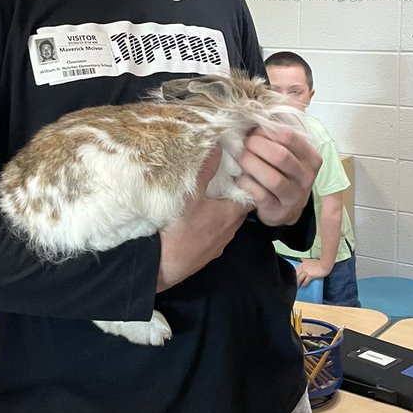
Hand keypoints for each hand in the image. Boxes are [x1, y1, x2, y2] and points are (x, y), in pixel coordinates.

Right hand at [157, 149, 246, 291]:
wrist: (162, 266)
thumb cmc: (179, 230)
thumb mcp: (191, 194)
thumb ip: (206, 170)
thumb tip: (218, 146)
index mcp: (231, 214)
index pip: (250, 196)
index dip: (246, 183)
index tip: (238, 171)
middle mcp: (229, 231)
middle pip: (237, 209)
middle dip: (231, 195)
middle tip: (221, 180)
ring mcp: (218, 245)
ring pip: (224, 223)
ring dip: (218, 211)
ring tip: (206, 197)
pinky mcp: (205, 255)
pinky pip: (212, 235)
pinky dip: (208, 225)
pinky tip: (194, 220)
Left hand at [234, 127, 319, 227]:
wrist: (286, 208)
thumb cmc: (284, 174)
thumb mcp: (290, 153)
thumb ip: (279, 135)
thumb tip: (259, 110)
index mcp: (311, 157)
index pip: (290, 137)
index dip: (267, 130)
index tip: (253, 129)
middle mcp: (306, 177)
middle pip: (280, 156)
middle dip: (257, 146)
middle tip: (244, 142)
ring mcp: (294, 196)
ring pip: (272, 178)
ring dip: (251, 165)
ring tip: (239, 157)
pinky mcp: (279, 211)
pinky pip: (261, 195)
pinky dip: (247, 184)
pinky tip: (238, 177)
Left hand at [296, 258, 330, 285]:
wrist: (325, 264)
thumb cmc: (320, 262)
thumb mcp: (311, 260)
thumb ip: (305, 260)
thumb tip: (301, 259)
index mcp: (303, 263)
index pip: (295, 270)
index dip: (294, 274)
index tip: (293, 277)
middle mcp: (303, 267)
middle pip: (296, 275)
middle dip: (294, 279)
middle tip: (293, 283)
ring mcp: (306, 271)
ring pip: (299, 279)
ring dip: (298, 283)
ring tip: (297, 287)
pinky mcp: (310, 275)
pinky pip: (305, 281)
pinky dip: (304, 284)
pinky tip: (303, 286)